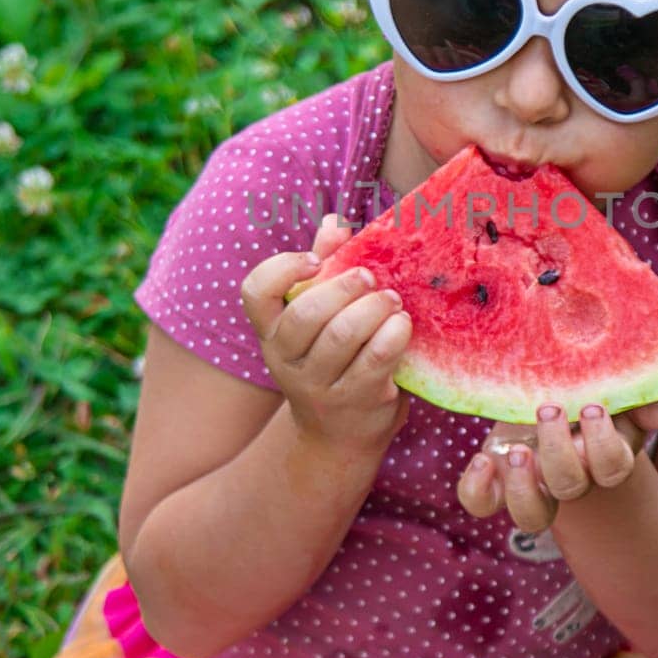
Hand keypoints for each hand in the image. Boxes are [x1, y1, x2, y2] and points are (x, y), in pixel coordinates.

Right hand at [239, 213, 412, 452]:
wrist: (340, 436)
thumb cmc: (335, 360)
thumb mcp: (321, 318)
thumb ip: (325, 269)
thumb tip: (335, 221)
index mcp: (272, 331)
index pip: (255, 293)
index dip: (282, 269)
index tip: (314, 261)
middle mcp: (286, 360)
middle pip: (306, 314)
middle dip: (343, 287)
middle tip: (370, 277)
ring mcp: (319, 386)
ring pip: (342, 335)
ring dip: (374, 308)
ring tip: (392, 300)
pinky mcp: (355, 402)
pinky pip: (375, 359)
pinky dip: (393, 334)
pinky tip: (403, 324)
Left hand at [456, 388, 657, 533]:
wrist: (545, 391)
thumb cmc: (591, 394)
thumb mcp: (625, 394)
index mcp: (600, 458)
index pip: (611, 470)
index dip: (604, 447)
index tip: (594, 407)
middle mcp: (567, 478)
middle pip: (568, 486)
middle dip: (560, 452)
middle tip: (550, 409)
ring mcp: (530, 481)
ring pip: (531, 514)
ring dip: (524, 487)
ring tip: (518, 453)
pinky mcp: (495, 475)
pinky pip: (482, 502)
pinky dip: (478, 490)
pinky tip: (481, 461)